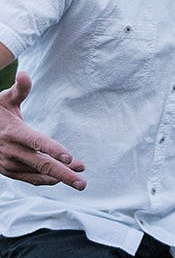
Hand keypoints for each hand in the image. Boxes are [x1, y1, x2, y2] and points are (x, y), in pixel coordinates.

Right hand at [0, 72, 85, 189]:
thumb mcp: (5, 98)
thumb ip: (20, 89)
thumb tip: (24, 74)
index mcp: (13, 131)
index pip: (36, 142)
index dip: (53, 150)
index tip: (70, 158)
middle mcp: (10, 150)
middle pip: (40, 164)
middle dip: (63, 175)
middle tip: (83, 184)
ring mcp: (7, 162)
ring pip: (36, 174)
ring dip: (58, 176)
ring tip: (79, 175)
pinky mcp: (6, 170)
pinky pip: (28, 178)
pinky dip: (44, 180)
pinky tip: (58, 179)